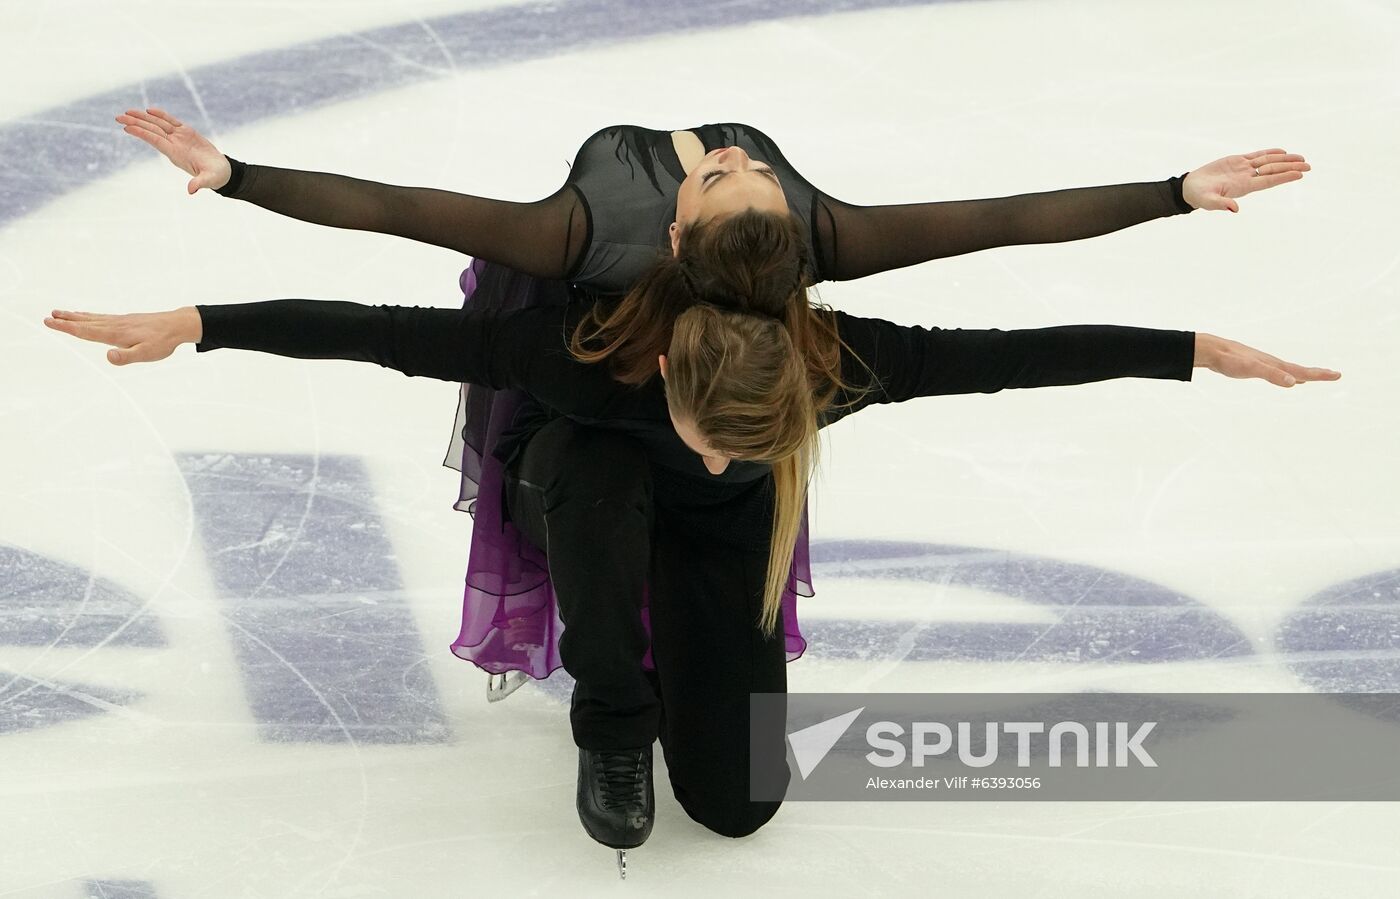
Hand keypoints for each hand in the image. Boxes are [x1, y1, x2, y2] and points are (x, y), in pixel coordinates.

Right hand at [43, 307, 202, 365]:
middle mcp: (114, 325)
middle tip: (47, 317)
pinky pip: (102, 317)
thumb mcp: (146, 354)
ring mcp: (119, 321)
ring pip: (92, 318)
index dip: (66, 328)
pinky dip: (89, 316)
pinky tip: (87, 316)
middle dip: (66, 321)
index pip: (85, 331)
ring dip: (75, 316)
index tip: (49, 322)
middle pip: (85, 322)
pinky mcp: (125, 320)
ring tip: (60, 313)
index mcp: (115, 334)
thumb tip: (108, 356)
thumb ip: (126, 357)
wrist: (177, 325)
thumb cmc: (162, 342)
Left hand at [116, 107, 231, 194]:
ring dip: (143, 117)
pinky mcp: (187, 132)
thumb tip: (191, 191)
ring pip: (158, 124)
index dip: (142, 133)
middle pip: (152, 130)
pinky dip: (161, 115)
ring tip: (127, 111)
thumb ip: (199, 183)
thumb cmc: (215, 176)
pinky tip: (149, 110)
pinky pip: (171, 121)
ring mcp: (180, 137)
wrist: (221, 171)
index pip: (155, 140)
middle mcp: (174, 144)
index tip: (126, 127)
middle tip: (118, 116)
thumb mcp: (209, 179)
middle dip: (135, 123)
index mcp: (176, 154)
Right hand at [1182, 149, 1309, 212]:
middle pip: (1273, 170)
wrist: (1191, 188)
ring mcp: (1243, 169)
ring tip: (1301, 158)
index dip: (1284, 177)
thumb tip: (1235, 209)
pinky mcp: (1237, 161)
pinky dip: (1270, 153)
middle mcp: (1247, 178)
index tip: (1299, 174)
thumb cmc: (1200, 196)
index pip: (1268, 181)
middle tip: (1308, 165)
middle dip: (1290, 167)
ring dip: (1285, 160)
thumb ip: (1221, 204)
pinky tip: (1282, 152)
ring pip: (1268, 162)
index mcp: (1243, 187)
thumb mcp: (1208, 202)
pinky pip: (1257, 156)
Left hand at [1193, 333, 1338, 386]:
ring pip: (1288, 370)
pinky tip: (1286, 379)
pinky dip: (1286, 375)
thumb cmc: (1229, 360)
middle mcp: (1271, 363)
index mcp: (1274, 365)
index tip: (1338, 375)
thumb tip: (1293, 383)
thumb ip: (1271, 375)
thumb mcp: (1251, 369)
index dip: (1319, 375)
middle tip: (1334, 375)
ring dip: (1303, 374)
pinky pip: (1276, 372)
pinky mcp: (1253, 366)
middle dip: (1317, 374)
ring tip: (1312, 377)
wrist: (1212, 350)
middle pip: (1298, 369)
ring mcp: (1263, 364)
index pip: (1302, 371)